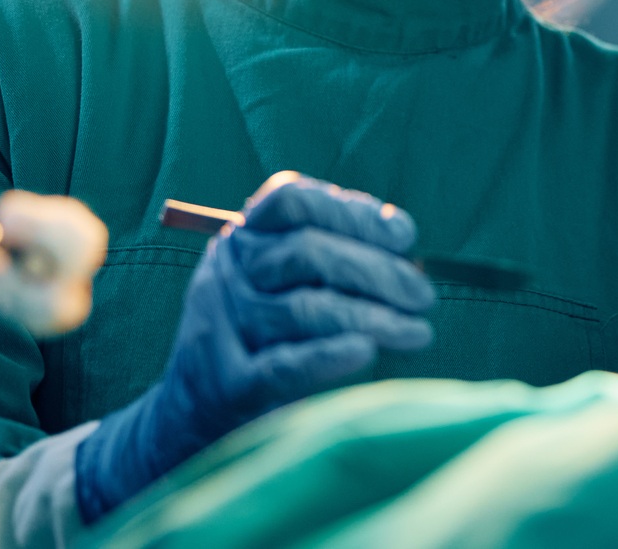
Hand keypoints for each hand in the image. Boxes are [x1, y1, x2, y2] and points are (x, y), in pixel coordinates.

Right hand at [73, 174, 433, 521]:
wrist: (195, 415)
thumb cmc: (269, 336)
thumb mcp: (291, 282)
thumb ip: (338, 253)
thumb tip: (401, 237)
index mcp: (245, 237)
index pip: (293, 202)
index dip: (353, 212)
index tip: (404, 236)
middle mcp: (226, 273)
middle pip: (306, 252)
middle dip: (377, 271)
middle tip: (423, 296)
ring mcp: (220, 327)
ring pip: (302, 309)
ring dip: (372, 317)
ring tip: (417, 332)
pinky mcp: (226, 383)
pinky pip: (283, 365)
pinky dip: (329, 357)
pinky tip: (367, 352)